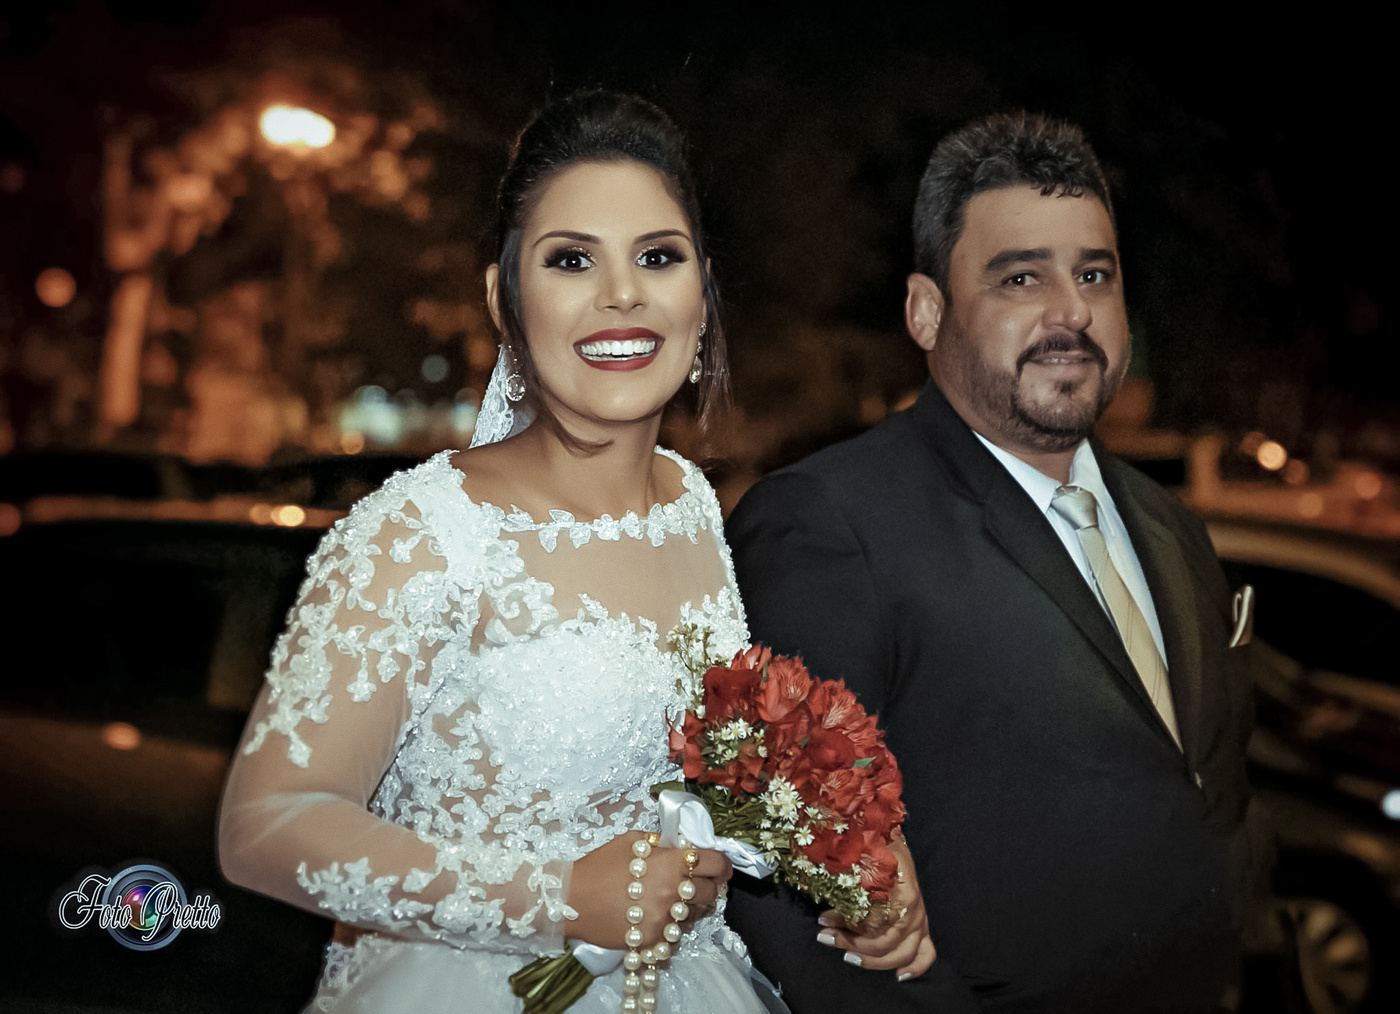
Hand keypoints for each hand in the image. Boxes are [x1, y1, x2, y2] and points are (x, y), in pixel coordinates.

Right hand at [567, 831, 732, 949]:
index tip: (721, 866)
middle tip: (699, 882)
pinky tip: (659, 914)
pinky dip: (674, 924)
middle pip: (712, 892)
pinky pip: (677, 933)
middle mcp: (674, 892)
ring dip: (693, 906)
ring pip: (697, 915)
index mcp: (672, 863)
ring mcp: (665, 919)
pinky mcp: (655, 940)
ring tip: (676, 899)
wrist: (572, 900)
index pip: (716, 864)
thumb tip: (683, 848)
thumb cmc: (600, 865)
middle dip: (710, 886)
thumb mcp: (633, 841)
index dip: (723, 864)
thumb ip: (663, 844)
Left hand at [816, 833, 935, 980]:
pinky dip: (915, 968)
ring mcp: (920, 921)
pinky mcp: (922, 927)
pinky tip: (899, 976)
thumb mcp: (863, 860)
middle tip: (825, 936)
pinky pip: (925, 954)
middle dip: (850, 942)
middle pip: (883, 942)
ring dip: (870, 959)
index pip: (873, 922)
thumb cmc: (879, 849)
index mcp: (903, 893)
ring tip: (845, 954)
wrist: (894, 843)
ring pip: (899, 954)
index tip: (822, 919)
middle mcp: (914, 912)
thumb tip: (826, 910)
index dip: (845, 924)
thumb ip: (849, 882)